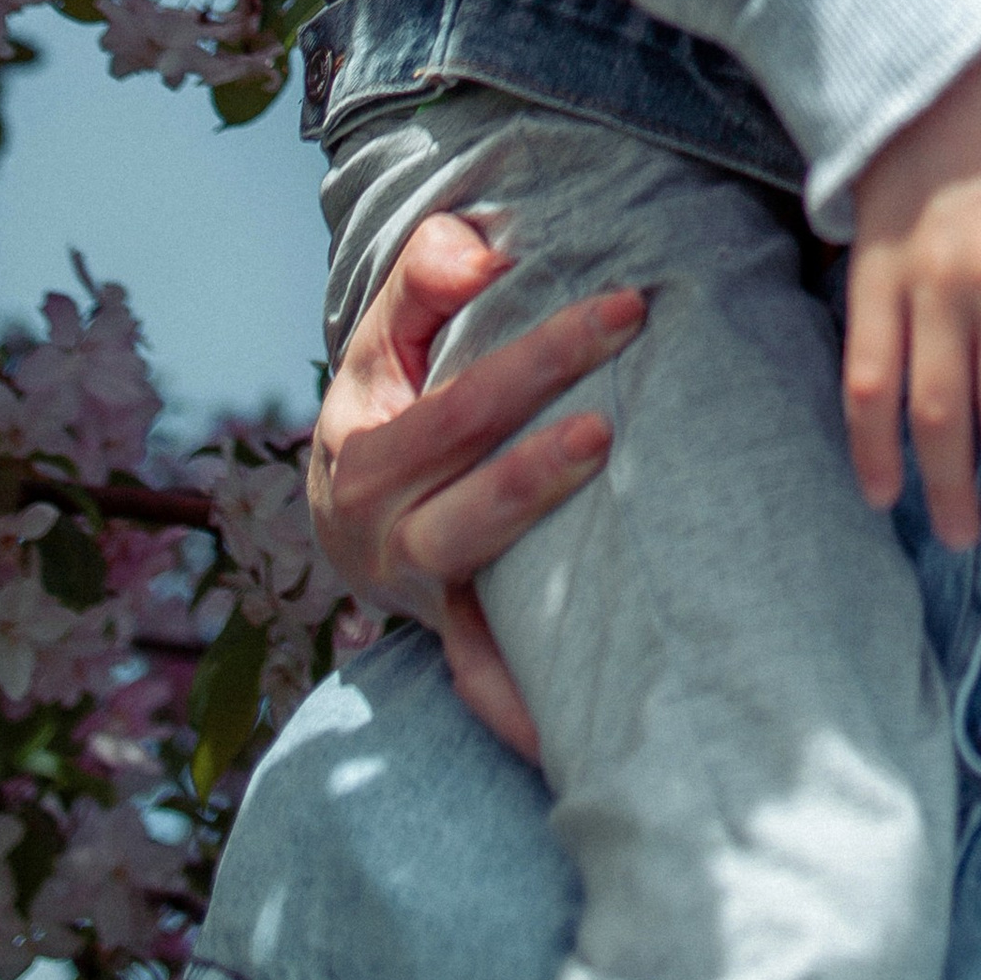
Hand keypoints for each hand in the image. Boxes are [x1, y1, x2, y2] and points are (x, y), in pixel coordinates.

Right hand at [307, 210, 643, 757]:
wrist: (354, 508)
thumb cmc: (393, 396)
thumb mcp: (389, 331)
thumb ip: (425, 273)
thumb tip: (477, 256)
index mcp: (361, 450)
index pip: (458, 405)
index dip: (540, 357)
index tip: (626, 309)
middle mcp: (378, 533)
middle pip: (464, 503)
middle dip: (539, 464)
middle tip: (615, 422)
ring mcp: (417, 594)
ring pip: (472, 580)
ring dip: (537, 546)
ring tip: (615, 504)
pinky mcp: (456, 637)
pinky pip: (485, 680)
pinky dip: (521, 707)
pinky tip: (575, 723)